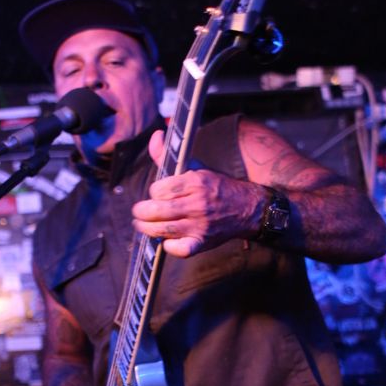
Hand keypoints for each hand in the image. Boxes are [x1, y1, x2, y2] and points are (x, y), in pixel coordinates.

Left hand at [131, 130, 263, 256]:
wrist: (246, 208)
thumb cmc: (215, 187)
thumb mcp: (194, 167)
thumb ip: (169, 155)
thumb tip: (156, 135)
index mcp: (195, 182)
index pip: (159, 189)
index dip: (153, 192)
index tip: (156, 193)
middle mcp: (197, 204)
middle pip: (157, 211)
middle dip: (141, 212)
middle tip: (139, 212)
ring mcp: (200, 225)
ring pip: (164, 230)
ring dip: (147, 229)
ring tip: (142, 225)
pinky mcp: (203, 243)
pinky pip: (181, 250)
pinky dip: (169, 247)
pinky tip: (165, 241)